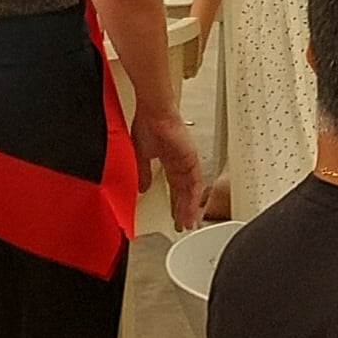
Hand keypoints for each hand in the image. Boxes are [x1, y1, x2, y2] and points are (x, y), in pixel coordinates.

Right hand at [138, 102, 206, 228]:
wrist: (153, 112)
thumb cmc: (146, 124)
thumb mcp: (141, 155)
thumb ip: (143, 173)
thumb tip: (142, 188)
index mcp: (169, 160)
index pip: (173, 187)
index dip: (174, 203)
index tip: (172, 216)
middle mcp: (180, 162)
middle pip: (184, 192)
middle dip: (182, 210)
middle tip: (181, 225)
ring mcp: (187, 161)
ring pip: (191, 190)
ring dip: (188, 207)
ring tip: (186, 223)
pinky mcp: (191, 159)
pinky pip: (195, 182)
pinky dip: (193, 197)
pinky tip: (190, 209)